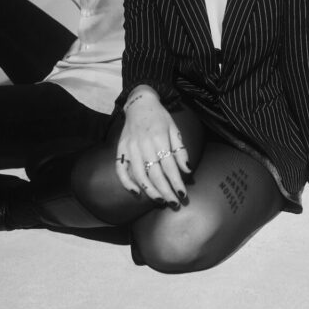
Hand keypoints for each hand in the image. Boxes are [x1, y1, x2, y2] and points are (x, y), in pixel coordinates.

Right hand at [114, 86, 190, 206]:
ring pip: (139, 175)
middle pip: (155, 174)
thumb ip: (180, 150)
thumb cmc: (160, 118)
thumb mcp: (174, 129)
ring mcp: (130, 147)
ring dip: (150, 191)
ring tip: (160, 200)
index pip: (169, 166)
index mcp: (159, 138)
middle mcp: (143, 144)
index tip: (183, 195)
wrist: (139, 104)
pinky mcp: (120, 149)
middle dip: (165, 191)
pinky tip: (136, 192)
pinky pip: (120, 169)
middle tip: (174, 204)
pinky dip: (126, 182)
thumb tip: (187, 170)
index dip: (176, 182)